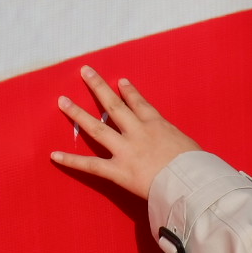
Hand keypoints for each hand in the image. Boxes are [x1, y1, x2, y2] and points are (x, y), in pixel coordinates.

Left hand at [51, 67, 199, 199]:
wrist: (189, 180)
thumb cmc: (196, 166)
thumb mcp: (189, 145)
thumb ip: (176, 142)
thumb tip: (176, 146)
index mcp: (157, 124)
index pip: (139, 103)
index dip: (129, 91)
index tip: (119, 80)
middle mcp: (137, 132)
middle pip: (113, 106)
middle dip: (98, 87)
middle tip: (84, 72)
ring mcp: (125, 150)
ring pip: (97, 128)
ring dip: (78, 113)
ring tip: (62, 101)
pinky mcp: (117, 171)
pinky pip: (91, 165)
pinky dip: (72, 161)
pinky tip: (54, 155)